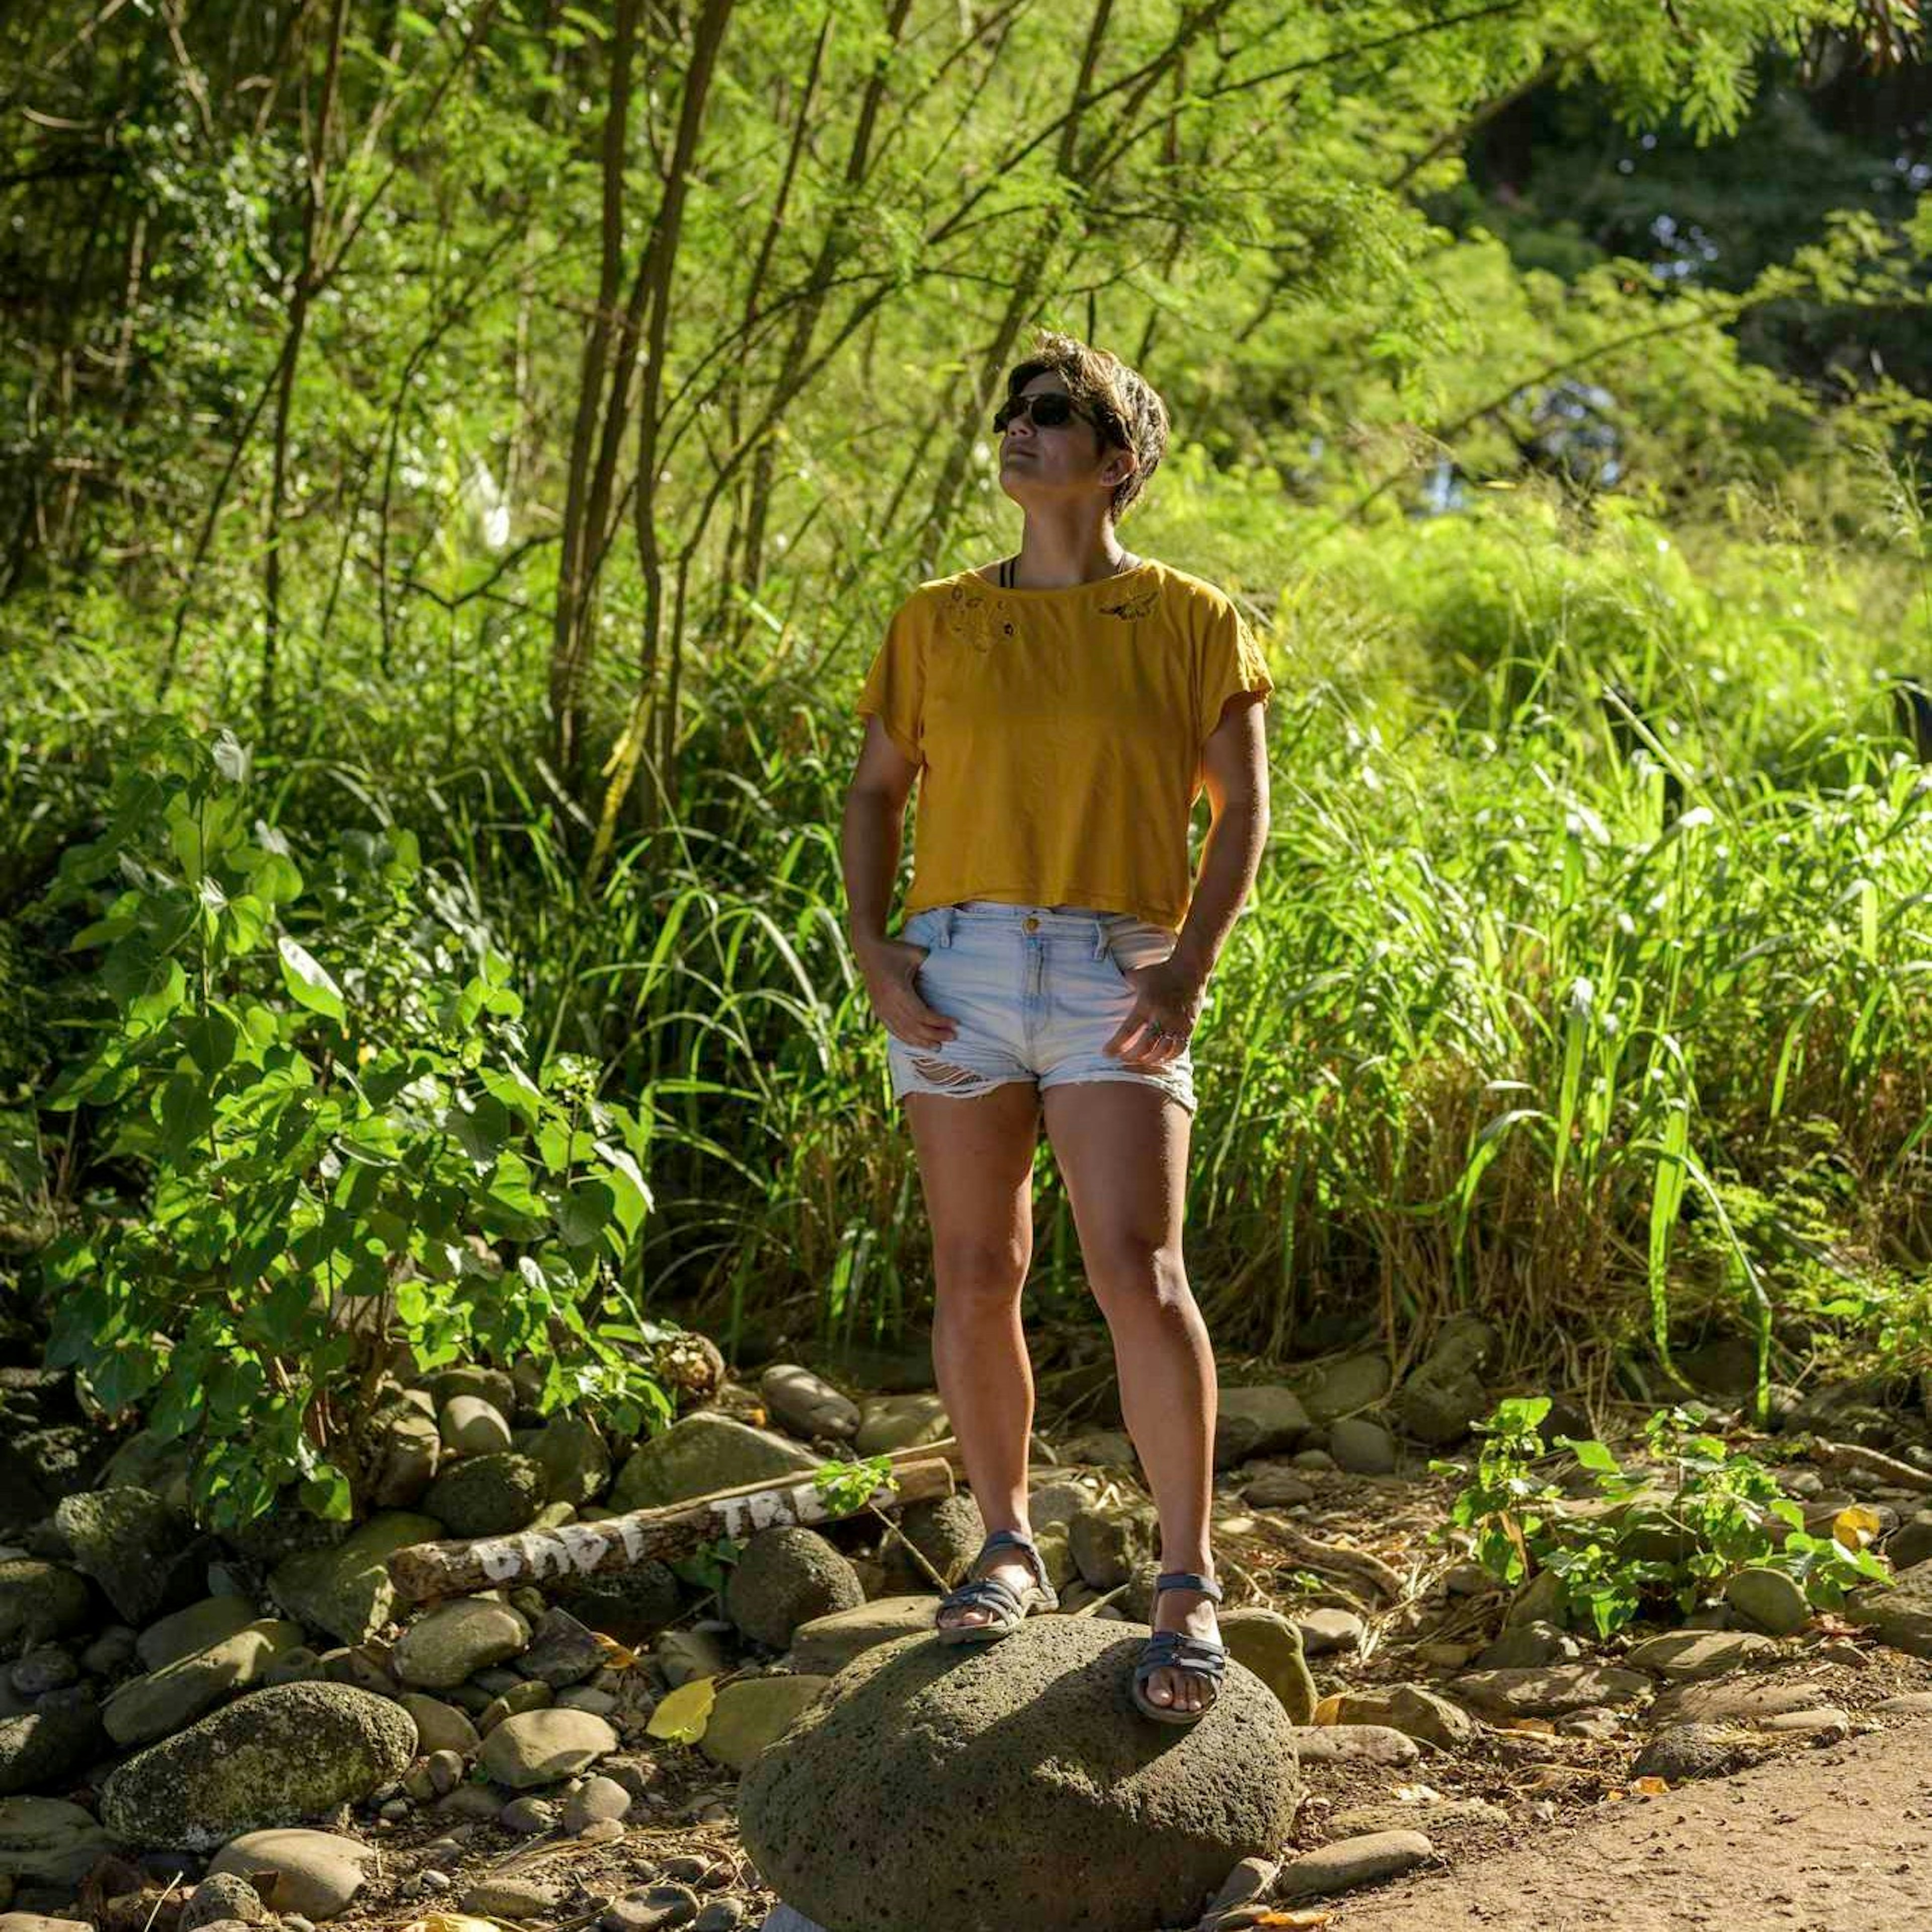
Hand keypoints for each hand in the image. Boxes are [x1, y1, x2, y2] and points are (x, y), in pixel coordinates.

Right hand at [857, 934, 958, 1049]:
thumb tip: (954, 972)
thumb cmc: (894, 950)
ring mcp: (881, 1009)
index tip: (955, 1023)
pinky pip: (893, 1030)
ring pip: (903, 1032)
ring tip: (938, 1047)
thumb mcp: (916, 953)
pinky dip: (907, 1038)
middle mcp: (888, 1003)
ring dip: (921, 1041)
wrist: (868, 950)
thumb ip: (933, 963)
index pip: (922, 1014)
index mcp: (898, 990)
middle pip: (914, 1027)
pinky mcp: (878, 1010)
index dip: (939, 1022)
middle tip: (953, 1037)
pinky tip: (918, 1043)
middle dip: (935, 1034)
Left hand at [1104, 954, 1205, 1068]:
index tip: (1106, 1053)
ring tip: (1137, 1061)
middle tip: (1121, 1060)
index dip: (1116, 1045)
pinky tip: (1157, 1059)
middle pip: (1145, 1047)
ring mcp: (1178, 1023)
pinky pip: (1178, 1050)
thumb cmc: (1159, 971)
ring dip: (1148, 1061)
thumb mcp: (1137, 975)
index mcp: (1146, 1003)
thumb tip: (1101, 985)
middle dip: (1131, 1058)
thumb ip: (1122, 983)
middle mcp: (1163, 1015)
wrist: (1191, 969)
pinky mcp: (1189, 1027)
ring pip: (1162, 1052)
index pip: (1128, 1030)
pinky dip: (1167, 1058)